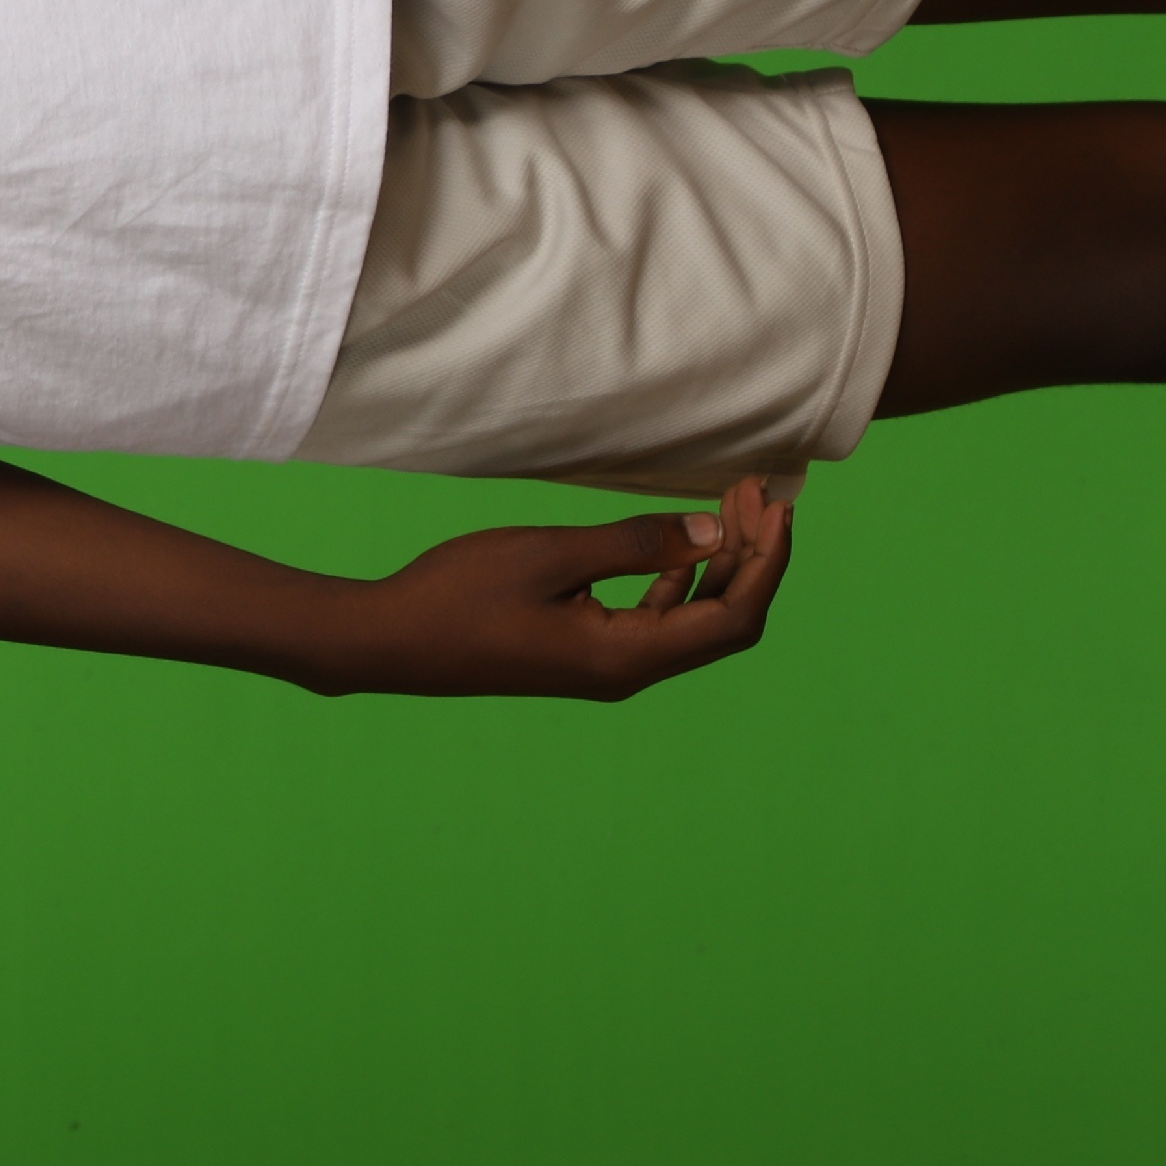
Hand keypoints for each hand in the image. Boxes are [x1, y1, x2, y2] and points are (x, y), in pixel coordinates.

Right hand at [306, 476, 796, 698]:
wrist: (389, 642)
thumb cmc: (459, 596)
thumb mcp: (551, 555)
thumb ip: (635, 545)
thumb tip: (712, 534)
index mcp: (626, 657)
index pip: (733, 616)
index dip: (767, 561)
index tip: (777, 505)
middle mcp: (626, 673)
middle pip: (723, 622)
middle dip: (750, 556)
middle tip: (754, 493)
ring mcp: (603, 668)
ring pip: (691, 622)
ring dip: (717, 565)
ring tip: (725, 508)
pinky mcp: (581, 656)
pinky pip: (654, 623)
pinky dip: (678, 581)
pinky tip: (671, 547)